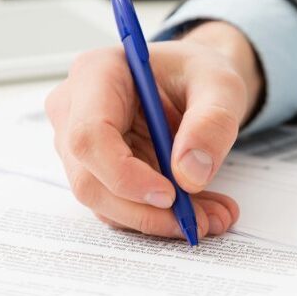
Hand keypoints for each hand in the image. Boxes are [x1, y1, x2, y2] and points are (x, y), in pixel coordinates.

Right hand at [45, 21, 262, 238]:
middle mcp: (75, 110)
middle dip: (145, 211)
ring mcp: (80, 145)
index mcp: (96, 74)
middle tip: (198, 221)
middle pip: (90, 179)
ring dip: (156, 220)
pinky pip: (118, 207)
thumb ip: (212, 123)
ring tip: (210, 216)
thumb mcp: (221, 86)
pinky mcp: (96, 171)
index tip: (170, 195)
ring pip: (103, 201)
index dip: (125, 175)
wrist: (196, 84)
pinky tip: (197, 211)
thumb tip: (190, 175)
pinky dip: (158, 218)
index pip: (90, 136)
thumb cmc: (199, 75)